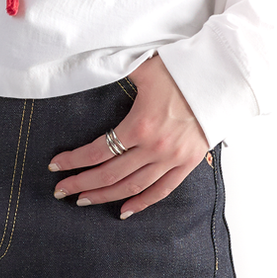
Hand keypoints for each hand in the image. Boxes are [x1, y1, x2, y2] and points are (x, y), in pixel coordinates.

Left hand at [47, 54, 209, 217]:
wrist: (220, 77)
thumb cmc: (180, 68)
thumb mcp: (142, 67)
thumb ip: (116, 70)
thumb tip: (92, 67)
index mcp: (140, 124)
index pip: (98, 150)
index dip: (74, 161)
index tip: (55, 166)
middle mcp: (154, 147)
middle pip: (110, 174)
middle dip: (82, 183)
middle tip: (61, 190)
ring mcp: (172, 158)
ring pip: (133, 186)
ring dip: (106, 196)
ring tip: (84, 200)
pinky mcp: (188, 162)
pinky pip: (162, 190)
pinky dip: (143, 202)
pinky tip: (124, 210)